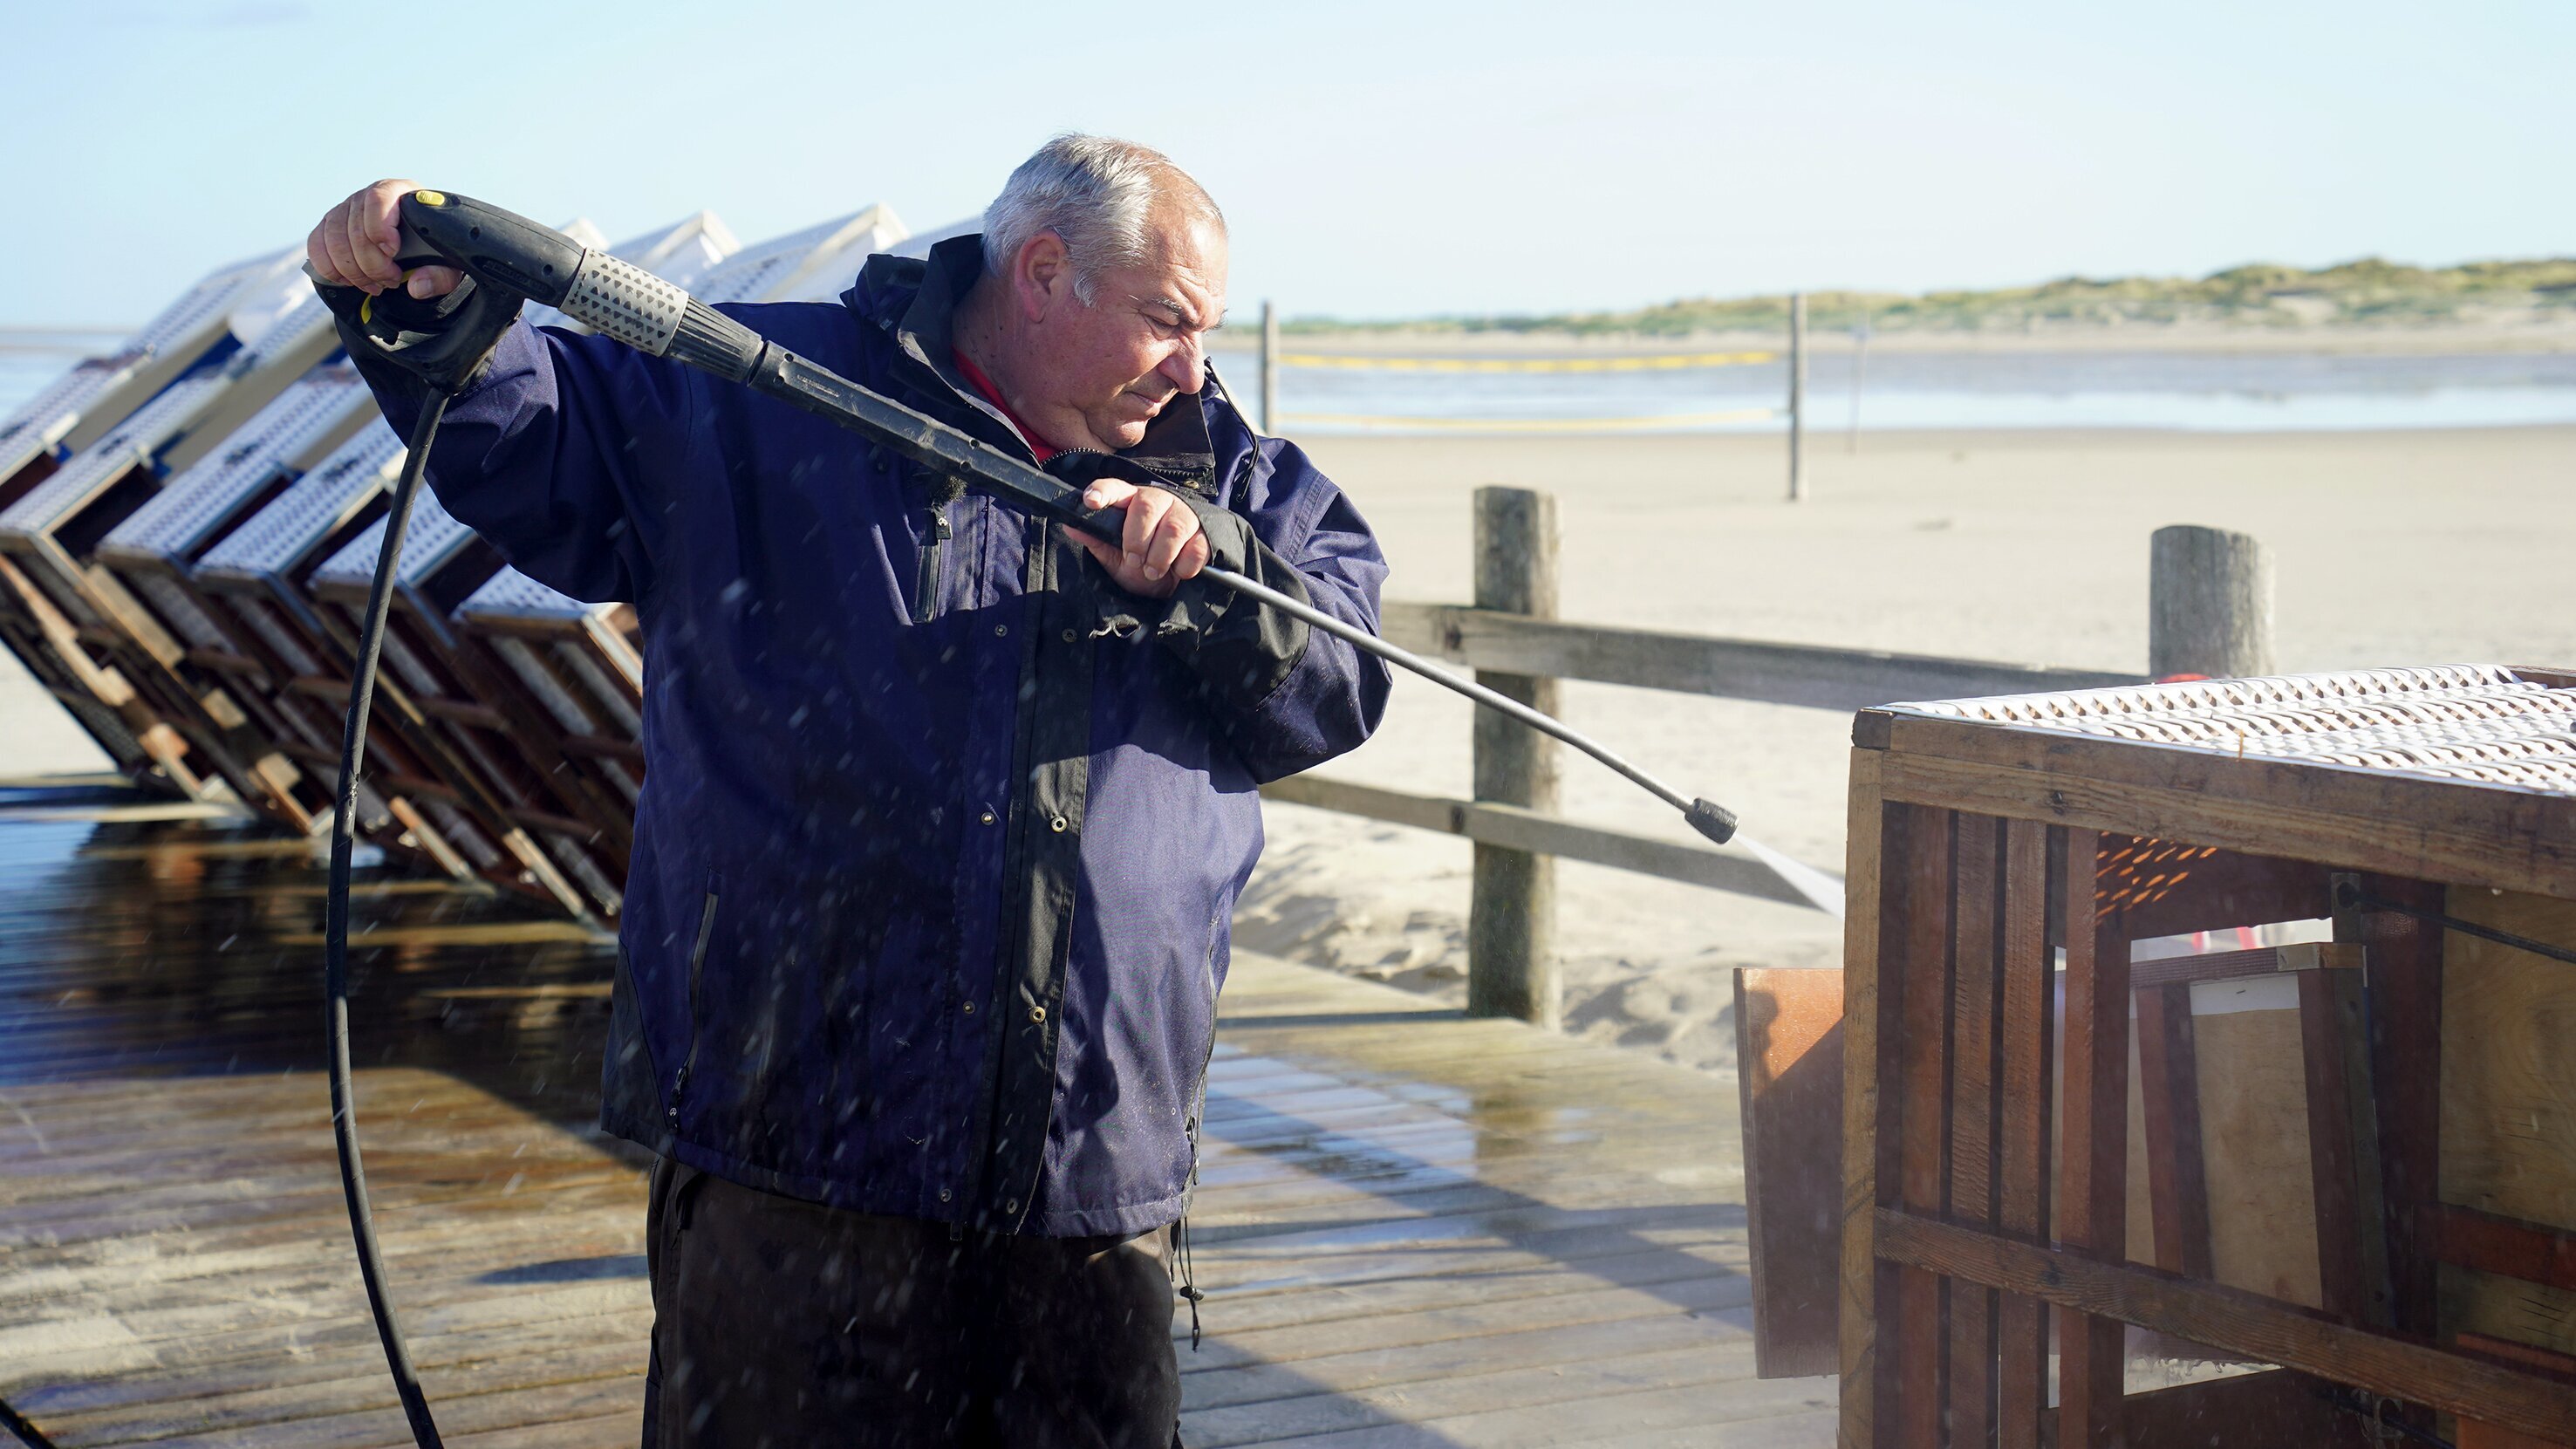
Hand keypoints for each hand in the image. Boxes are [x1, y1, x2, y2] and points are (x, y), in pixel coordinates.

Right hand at [306, 178, 462, 299]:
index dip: (380, 226)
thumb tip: (416, 286)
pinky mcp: (330, 226)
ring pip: (333, 238)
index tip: (392, 251)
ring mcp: (346, 209)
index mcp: (400, 193)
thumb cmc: (436, 250)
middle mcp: (368, 196)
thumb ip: (441, 275)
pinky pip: (316, 244)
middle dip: (371, 262)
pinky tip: (349, 280)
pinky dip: (329, 267)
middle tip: (390, 280)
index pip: (379, 198)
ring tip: (374, 284)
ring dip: (352, 269)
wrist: (420, 248)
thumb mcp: (450, 264)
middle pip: (355, 226)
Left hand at [1072, 481, 1209, 598]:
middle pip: (1146, 505)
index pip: (1115, 488)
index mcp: (1131, 502)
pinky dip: (1184, 565)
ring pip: (1174, 527)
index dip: (1103, 492)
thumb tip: (1069, 526)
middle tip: (1134, 560)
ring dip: (1160, 556)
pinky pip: (1196, 547)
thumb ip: (1096, 540)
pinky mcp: (1206, 533)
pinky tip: (1178, 571)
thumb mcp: (1114, 557)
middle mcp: (1158, 501)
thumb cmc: (1140, 564)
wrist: (1173, 585)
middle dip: (1137, 538)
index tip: (1091, 501)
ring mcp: (1184, 514)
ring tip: (1153, 571)